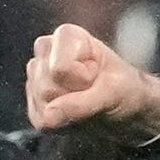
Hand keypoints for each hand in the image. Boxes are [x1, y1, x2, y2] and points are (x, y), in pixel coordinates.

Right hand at [24, 25, 159, 140]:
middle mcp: (46, 52)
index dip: (82, 80)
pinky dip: (61, 122)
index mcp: (66, 36)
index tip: (96, 77)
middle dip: (73, 96)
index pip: (59, 69)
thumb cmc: (124, 91)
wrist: (126, 110)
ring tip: (84, 100)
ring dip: (67, 110)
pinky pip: (40, 120)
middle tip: (91, 91)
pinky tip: (73, 111)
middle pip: (46, 88)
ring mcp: (36, 77)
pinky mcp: (33, 102)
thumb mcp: (113, 93)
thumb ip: (81, 104)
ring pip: (41, 104)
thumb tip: (49, 117)